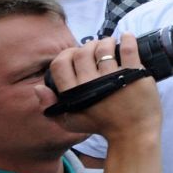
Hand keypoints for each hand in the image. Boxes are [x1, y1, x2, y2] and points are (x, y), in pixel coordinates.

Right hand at [46, 33, 161, 140]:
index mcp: (74, 93)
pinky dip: (128, 39)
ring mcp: (113, 77)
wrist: (133, 135)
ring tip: (110, 44)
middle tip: (96, 48)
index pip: (60, 63)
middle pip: (82, 52)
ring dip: (106, 42)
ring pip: (104, 48)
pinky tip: (127, 37)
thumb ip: (51, 106)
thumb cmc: (102, 126)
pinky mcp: (134, 74)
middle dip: (88, 46)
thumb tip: (38, 88)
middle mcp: (91, 83)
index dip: (67, 54)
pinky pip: (129, 50)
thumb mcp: (70, 121)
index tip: (76, 54)